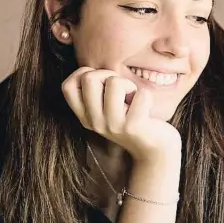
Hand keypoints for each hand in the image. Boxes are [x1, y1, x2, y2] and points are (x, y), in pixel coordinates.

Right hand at [61, 67, 181, 160]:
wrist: (156, 153)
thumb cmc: (134, 122)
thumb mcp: (109, 111)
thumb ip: (97, 93)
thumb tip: (93, 69)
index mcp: (85, 117)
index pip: (67, 86)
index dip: (83, 74)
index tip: (101, 82)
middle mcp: (95, 122)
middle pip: (89, 78)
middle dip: (109, 75)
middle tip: (122, 89)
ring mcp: (113, 125)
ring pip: (114, 82)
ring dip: (129, 85)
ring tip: (134, 99)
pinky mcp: (133, 126)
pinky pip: (142, 94)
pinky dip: (147, 95)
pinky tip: (146, 109)